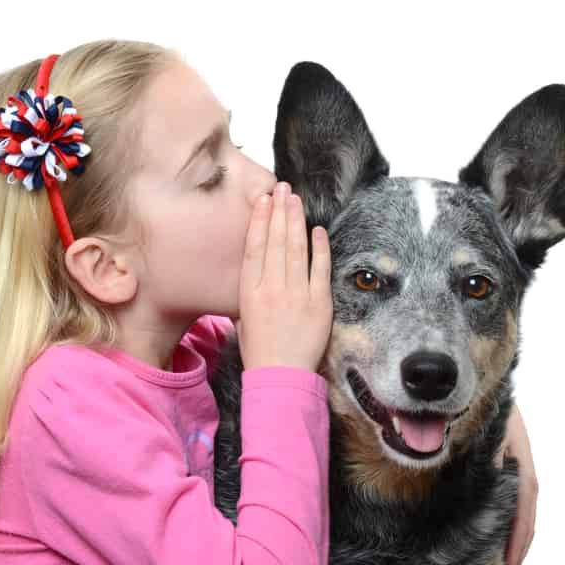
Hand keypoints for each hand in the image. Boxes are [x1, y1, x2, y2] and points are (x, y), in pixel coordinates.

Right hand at [238, 181, 332, 371]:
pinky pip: (320, 268)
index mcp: (250, 292)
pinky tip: (318, 230)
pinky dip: (319, 247)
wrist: (280, 376)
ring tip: (296, 200)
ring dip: (296, 221)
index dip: (259, 221)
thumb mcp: (244, 316)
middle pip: (276, 241)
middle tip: (282, 188)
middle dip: (279, 211)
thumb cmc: (260, 349)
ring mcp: (296, 294)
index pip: (254, 247)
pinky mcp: (318, 303)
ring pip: (296, 249)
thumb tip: (260, 266)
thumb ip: (252, 289)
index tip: (263, 200)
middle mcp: (271, 288)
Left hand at [493, 402, 536, 564]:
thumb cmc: (489, 404)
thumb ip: (493, 454)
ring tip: (508, 560)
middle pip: (527, 512)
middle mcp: (523, 465)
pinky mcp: (508, 461)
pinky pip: (512, 495)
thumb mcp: (491, 428)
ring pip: (521, 506)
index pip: (524, 506)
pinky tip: (501, 527)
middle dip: (521, 544)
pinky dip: (510, 515)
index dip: (519, 537)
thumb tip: (495, 482)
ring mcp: (517, 464)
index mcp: (522, 461)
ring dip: (516, 533)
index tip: (511, 564)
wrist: (487, 382)